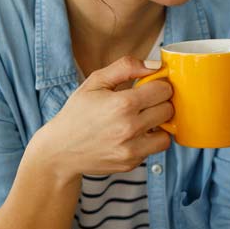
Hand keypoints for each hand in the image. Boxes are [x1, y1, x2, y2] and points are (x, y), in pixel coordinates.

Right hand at [31, 56, 172, 181]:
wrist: (60, 150)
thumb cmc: (78, 112)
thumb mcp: (95, 82)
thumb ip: (126, 67)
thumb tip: (155, 65)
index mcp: (122, 104)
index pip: (163, 89)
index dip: (159, 84)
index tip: (150, 86)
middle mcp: (129, 128)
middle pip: (168, 109)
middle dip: (160, 103)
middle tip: (146, 102)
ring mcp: (131, 149)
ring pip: (167, 133)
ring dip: (159, 124)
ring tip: (143, 119)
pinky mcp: (131, 163)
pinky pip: (154, 149)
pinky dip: (148, 140)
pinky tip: (133, 134)